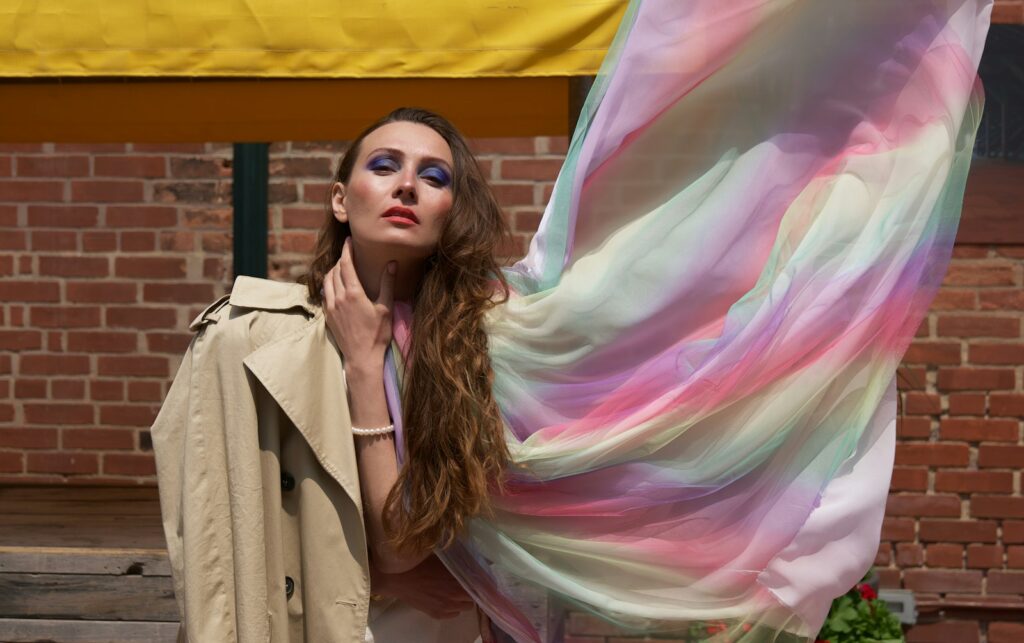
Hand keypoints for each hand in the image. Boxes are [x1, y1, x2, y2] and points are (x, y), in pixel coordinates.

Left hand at [322, 238, 394, 371]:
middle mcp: (338, 297)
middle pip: (335, 270)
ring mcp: (330, 307)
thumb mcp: (386, 308)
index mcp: (353, 293)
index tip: (349, 240)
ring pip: (327, 281)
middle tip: (348, 252)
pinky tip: (335, 286)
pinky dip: (328, 284)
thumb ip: (387, 284)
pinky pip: (324, 294)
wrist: (362, 358)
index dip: (347, 250)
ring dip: (333, 271)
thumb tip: (392, 264)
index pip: (346, 264)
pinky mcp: (327, 316)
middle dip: (341, 259)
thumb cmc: (377, 334)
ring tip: (341, 267)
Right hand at [371, 555, 475, 619]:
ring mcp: (446, 608)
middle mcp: (454, 596)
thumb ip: (461, 559)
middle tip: (465, 581)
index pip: (482, 585)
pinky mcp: (436, 615)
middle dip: (472, 589)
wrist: (396, 577)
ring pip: (465, 607)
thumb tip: (480, 558)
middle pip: (475, 597)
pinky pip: (453, 614)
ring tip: (454, 590)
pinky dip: (453, 608)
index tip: (482, 576)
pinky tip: (445, 598)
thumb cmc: (418, 562)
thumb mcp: (442, 556)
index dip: (483, 580)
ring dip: (463, 599)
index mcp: (457, 579)